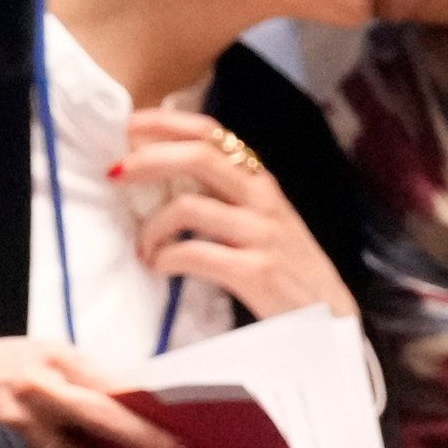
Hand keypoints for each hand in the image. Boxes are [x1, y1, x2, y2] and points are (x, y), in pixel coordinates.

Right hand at [0, 338, 181, 447]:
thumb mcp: (30, 358)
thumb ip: (75, 381)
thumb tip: (130, 411)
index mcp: (55, 356)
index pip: (115, 384)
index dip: (151, 409)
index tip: (184, 429)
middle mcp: (39, 384)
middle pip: (105, 416)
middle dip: (146, 441)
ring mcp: (17, 420)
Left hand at [119, 109, 357, 321]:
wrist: (332, 324)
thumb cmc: (289, 275)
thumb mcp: (265, 223)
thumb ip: (228, 199)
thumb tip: (171, 183)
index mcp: (261, 183)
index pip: (213, 133)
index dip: (167, 123)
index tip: (130, 125)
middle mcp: (263, 199)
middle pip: (198, 157)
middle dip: (149, 159)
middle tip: (115, 174)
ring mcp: (262, 234)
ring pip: (188, 207)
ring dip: (152, 228)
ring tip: (144, 250)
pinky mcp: (256, 271)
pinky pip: (194, 254)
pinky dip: (166, 259)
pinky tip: (160, 268)